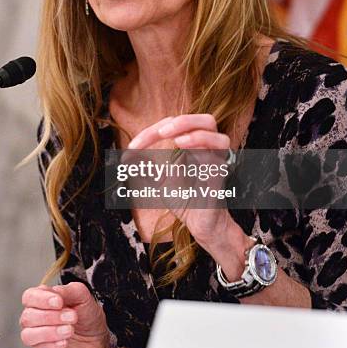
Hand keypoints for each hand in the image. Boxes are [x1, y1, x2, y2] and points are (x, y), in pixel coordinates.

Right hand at [20, 282, 111, 347]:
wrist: (97, 338)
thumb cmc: (87, 316)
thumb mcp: (83, 297)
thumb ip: (69, 290)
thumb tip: (55, 291)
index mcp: (44, 299)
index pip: (30, 296)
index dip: (42, 299)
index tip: (59, 302)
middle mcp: (37, 316)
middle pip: (28, 316)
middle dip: (51, 316)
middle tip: (71, 317)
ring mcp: (38, 335)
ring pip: (28, 335)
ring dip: (50, 332)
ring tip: (69, 330)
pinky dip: (52, 346)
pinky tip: (64, 342)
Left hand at [127, 114, 239, 247]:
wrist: (200, 226)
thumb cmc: (184, 200)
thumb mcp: (160, 182)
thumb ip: (148, 168)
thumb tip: (127, 157)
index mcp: (193, 146)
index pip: (175, 126)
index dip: (151, 132)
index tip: (132, 148)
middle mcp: (207, 150)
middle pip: (206, 121)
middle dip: (184, 121)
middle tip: (162, 132)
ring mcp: (215, 163)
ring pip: (219, 136)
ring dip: (196, 134)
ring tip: (178, 141)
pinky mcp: (219, 179)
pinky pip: (217, 159)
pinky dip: (202, 154)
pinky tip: (188, 157)